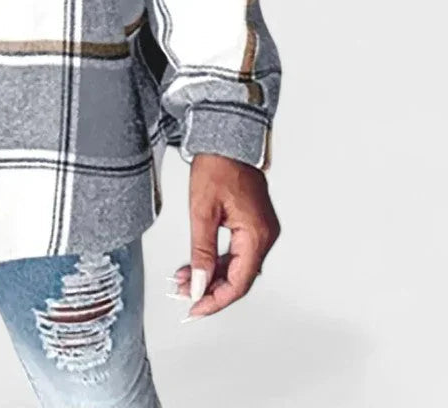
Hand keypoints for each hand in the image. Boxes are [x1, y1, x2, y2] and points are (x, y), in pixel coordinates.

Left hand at [168, 153, 280, 320]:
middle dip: (210, 288)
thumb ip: (201, 251)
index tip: (195, 308)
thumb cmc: (217, 166)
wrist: (226, 139)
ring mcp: (260, 229)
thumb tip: (198, 284)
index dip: (216, 300)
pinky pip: (235, 251)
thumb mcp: (202, 211)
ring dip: (210, 275)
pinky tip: (195, 265)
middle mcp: (264, 235)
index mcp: (257, 235)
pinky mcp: (252, 223)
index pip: (239, 282)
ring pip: (236, 265)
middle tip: (184, 295)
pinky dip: (215, 260)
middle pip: (239, 277)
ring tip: (183, 280)